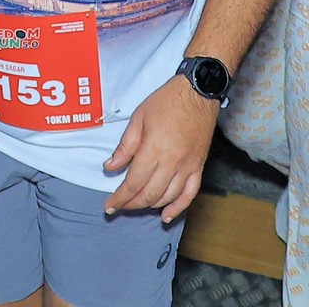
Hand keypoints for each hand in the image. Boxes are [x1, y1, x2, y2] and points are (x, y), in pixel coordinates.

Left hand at [102, 74, 219, 218]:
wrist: (198, 93)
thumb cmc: (167, 101)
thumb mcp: (139, 118)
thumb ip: (125, 146)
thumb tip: (111, 167)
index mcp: (154, 150)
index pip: (133, 183)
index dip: (120, 198)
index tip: (109, 205)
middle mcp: (172, 163)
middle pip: (149, 194)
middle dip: (131, 204)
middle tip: (119, 206)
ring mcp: (187, 167)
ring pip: (167, 197)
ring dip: (150, 206)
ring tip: (136, 206)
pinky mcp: (199, 167)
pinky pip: (190, 194)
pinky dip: (178, 208)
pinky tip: (167, 216)